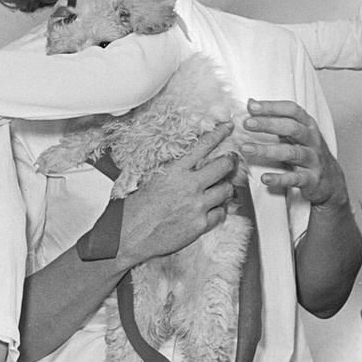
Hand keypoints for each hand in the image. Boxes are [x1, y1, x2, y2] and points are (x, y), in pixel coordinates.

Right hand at [115, 123, 237, 264]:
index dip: (219, 133)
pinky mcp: (200, 225)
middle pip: (223, 166)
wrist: (129, 235)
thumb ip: (172, 171)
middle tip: (232, 161)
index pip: (203, 146)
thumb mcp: (150, 180)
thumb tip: (186, 162)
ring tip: (222, 188)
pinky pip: (220, 214)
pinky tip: (213, 209)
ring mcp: (196, 206)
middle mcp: (189, 186)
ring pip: (226, 190)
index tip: (228, 127)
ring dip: (226, 188)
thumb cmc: (135, 209)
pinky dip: (219, 210)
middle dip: (231, 162)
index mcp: (175, 171)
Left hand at [241, 99, 347, 207]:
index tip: (251, 107)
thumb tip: (251, 103)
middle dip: (268, 124)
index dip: (273, 107)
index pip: (292, 110)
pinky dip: (279, 179)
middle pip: (292, 128)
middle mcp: (312, 140)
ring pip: (291, 153)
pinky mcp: (311, 179)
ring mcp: (313, 160)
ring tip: (246, 149)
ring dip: (267, 150)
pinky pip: (295, 178)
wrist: (330, 180)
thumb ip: (275, 118)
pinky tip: (265, 178)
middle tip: (247, 124)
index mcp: (308, 126)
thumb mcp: (295, 133)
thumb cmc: (307, 152)